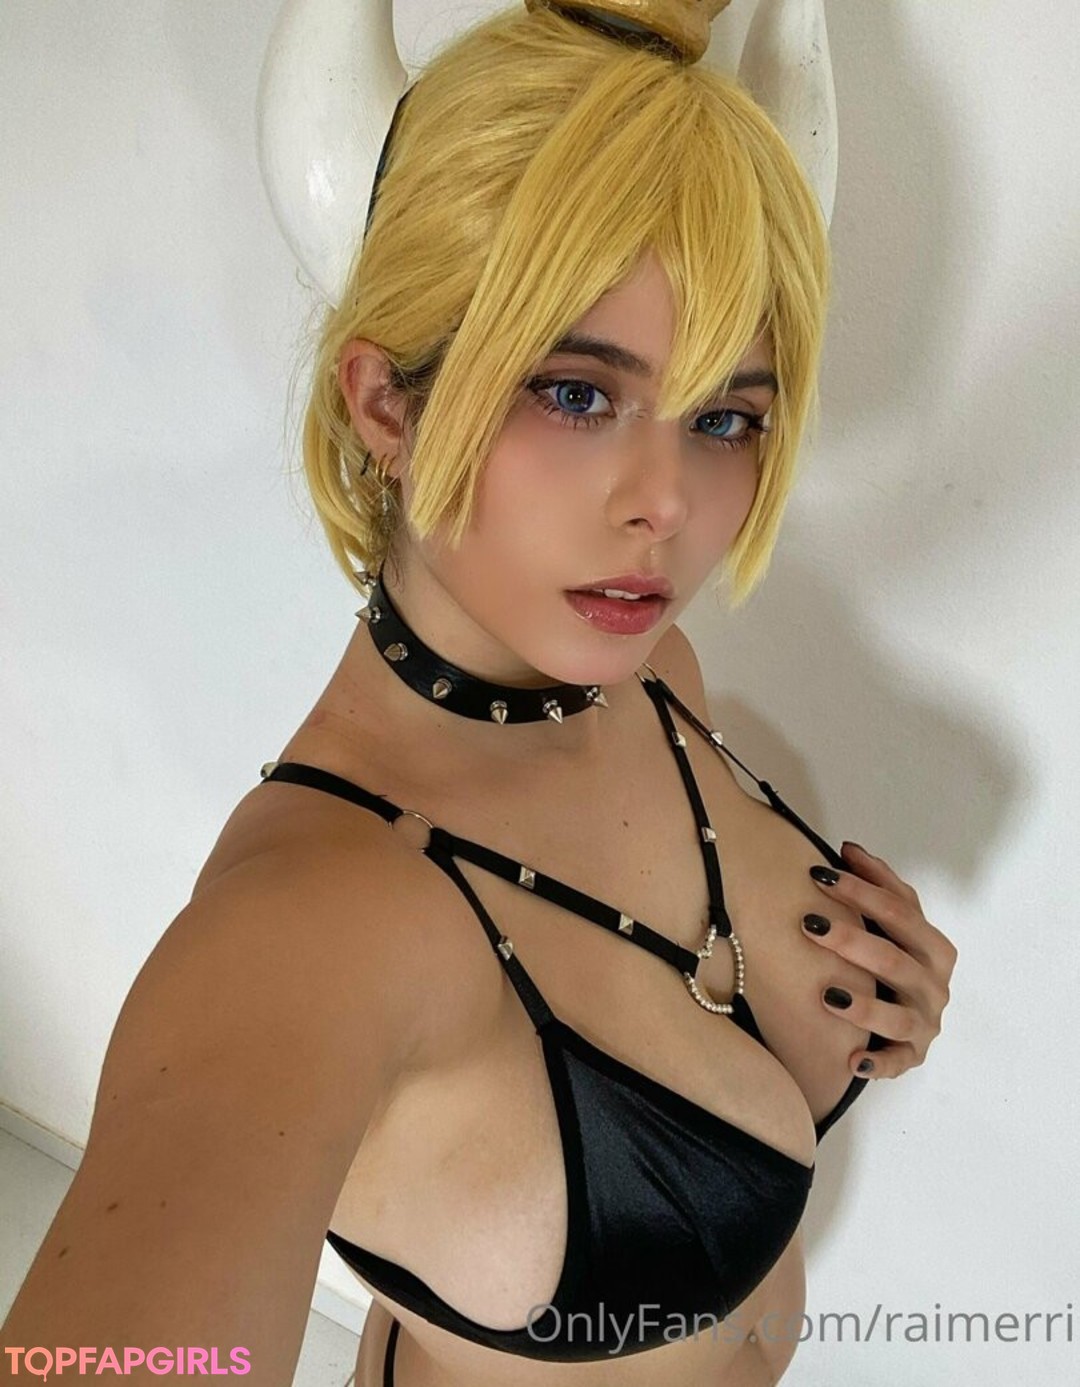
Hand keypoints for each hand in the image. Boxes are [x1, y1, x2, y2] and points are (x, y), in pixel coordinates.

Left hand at [803, 843, 956, 1079]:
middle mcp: (935, 985)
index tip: (819, 875)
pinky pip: (897, 1064)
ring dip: (864, 1007)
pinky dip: (877, 1064)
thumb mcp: (893, 923)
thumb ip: (878, 885)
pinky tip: (852, 1060)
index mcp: (933, 947)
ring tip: (827, 996)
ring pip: (898, 1017)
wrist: (912, 1020)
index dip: (861, 891)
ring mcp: (926, 1024)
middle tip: (809, 924)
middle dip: (852, 941)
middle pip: (895, 960)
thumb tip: (848, 848)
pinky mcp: (913, 1057)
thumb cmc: (896, 961)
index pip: (900, 911)